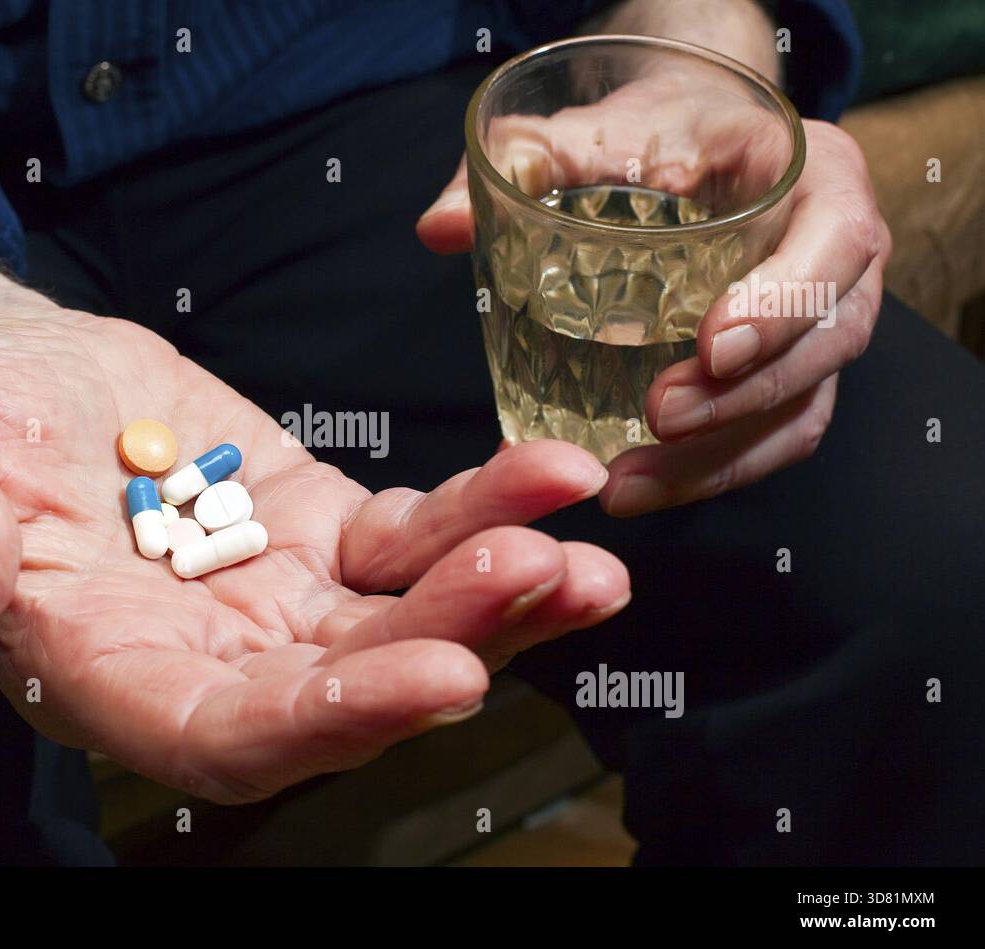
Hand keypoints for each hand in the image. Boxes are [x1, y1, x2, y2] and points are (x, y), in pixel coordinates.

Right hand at [0, 308, 630, 801]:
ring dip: (499, 589)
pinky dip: (483, 511)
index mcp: (110, 677)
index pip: (231, 736)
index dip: (335, 720)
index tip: (439, 678)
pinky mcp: (318, 525)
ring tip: (585, 547)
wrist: (4, 378)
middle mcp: (212, 659)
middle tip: (542, 579)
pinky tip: (554, 482)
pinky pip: (414, 534)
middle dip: (452, 641)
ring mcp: (278, 595)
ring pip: (403, 615)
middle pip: (348, 685)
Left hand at [418, 81, 889, 514]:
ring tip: (628, 482)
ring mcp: (823, 327)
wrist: (690, 150)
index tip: (712, 345)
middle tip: (657, 418)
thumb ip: (526, 159)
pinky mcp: (789, 378)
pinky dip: (710, 474)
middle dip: (743, 396)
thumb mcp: (599, 126)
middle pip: (828, 344)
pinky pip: (772, 440)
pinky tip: (640, 489)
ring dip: (719, 457)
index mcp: (818, 179)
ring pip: (801, 409)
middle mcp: (840, 258)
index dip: (785, 303)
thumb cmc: (653, 134)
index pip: (836, 244)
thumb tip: (439, 227)